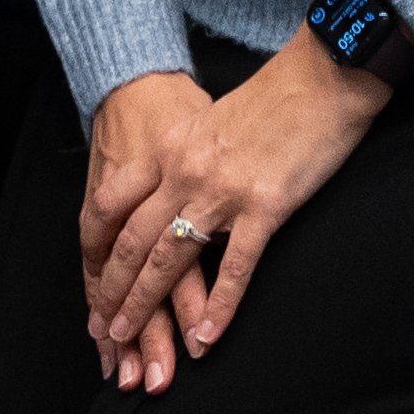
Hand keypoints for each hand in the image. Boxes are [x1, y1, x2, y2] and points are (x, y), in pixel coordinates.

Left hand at [78, 31, 387, 385]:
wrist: (323, 76)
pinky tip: (207, 337)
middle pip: (133, 241)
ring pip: (170, 259)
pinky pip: (234, 268)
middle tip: (102, 326)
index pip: (112, 206)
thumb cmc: (274, 98)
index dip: (96, 249)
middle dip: (113, 289)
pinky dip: (219, 308)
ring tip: (132, 338)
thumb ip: (187, 159)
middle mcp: (186, 171)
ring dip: (147, 305)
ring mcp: (223, 190)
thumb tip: (175, 197)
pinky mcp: (264, 206)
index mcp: (169, 148)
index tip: (91, 280)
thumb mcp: (211, 123)